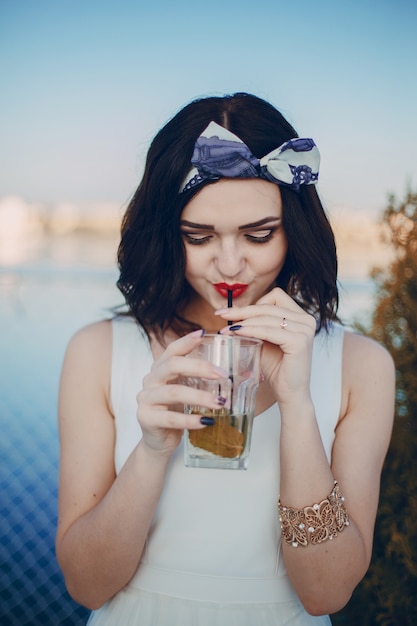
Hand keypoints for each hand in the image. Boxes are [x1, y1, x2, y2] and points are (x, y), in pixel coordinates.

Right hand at [136, 330, 225, 456]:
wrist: (158, 441)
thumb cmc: (176, 412)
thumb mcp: (189, 392)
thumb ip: (206, 381)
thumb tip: (245, 374)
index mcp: (160, 369)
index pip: (172, 350)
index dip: (186, 341)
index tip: (203, 333)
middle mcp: (150, 380)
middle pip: (172, 365)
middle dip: (199, 367)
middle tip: (222, 375)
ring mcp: (146, 399)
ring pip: (173, 392)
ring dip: (200, 396)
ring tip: (220, 403)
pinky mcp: (146, 419)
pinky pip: (170, 418)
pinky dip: (190, 420)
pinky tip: (206, 421)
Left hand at [215, 288, 316, 405]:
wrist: (289, 393)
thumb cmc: (277, 368)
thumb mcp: (264, 340)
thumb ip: (254, 325)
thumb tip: (230, 313)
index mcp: (300, 316)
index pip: (275, 296)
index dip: (252, 303)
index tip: (229, 311)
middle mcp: (306, 319)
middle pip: (268, 306)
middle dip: (242, 310)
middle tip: (220, 315)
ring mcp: (305, 329)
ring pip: (266, 316)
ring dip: (243, 322)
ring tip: (227, 330)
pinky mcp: (300, 341)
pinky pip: (268, 330)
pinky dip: (251, 330)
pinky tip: (237, 334)